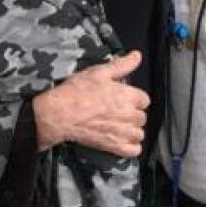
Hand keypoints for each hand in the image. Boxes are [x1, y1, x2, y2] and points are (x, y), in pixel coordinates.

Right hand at [32, 51, 149, 157]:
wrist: (61, 114)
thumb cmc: (78, 92)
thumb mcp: (100, 72)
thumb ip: (122, 65)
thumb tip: (137, 56)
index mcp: (129, 96)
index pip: (144, 99)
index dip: (134, 98)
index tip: (124, 98)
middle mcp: (130, 115)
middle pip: (142, 117)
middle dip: (132, 114)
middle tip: (117, 111)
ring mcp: (123, 133)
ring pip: (139, 134)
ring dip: (132, 130)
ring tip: (119, 126)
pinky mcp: (114, 146)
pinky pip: (134, 151)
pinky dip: (131, 147)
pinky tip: (122, 141)